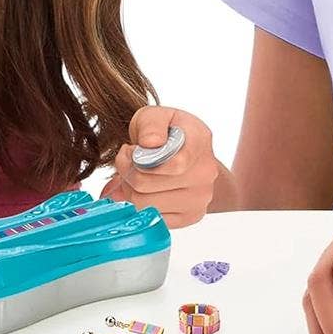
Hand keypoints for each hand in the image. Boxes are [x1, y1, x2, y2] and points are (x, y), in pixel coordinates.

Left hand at [99, 106, 218, 227]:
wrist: (187, 153)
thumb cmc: (168, 133)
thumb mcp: (155, 115)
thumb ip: (151, 124)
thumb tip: (150, 143)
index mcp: (200, 141)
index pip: (173, 164)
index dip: (140, 159)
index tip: (133, 150)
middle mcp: (205, 173)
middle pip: (147, 185)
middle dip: (127, 171)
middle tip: (129, 160)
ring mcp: (200, 198)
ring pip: (144, 204)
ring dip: (130, 189)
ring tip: (136, 173)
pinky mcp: (190, 216)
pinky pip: (152, 218)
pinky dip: (140, 205)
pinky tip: (145, 190)